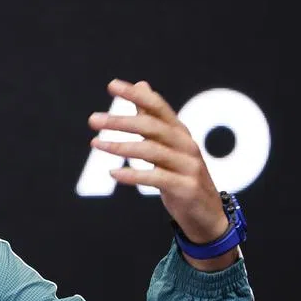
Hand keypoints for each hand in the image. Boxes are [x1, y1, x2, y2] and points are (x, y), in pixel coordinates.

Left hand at [87, 79, 235, 268]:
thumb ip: (153, 119)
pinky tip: (113, 172)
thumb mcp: (168, 147)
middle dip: (121, 121)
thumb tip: (141, 85)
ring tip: (96, 144)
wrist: (207, 215)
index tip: (111, 85)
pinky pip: (156, 178)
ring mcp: (189, 167)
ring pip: (152, 151)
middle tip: (93, 119)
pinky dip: (133, 175)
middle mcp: (187, 145)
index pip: (158, 107)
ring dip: (121, 146)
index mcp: (181, 133)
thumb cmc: (182, 177)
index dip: (136, 94)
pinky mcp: (186, 188)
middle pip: (152, 127)